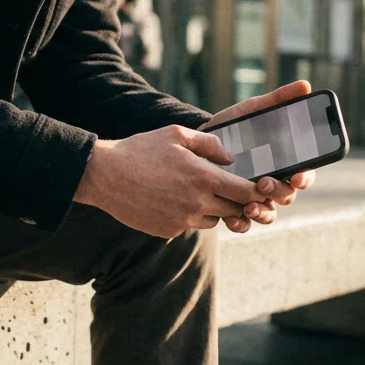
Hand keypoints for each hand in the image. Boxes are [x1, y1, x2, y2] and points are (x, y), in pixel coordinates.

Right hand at [74, 125, 283, 238]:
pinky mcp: (168, 231)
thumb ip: (209, 143)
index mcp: (202, 177)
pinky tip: (171, 199)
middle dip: (236, 201)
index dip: (257, 192)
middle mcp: (196, 203)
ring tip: (194, 191)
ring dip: (212, 209)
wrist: (105, 176)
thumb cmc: (140, 150)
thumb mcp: (176, 134)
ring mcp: (182, 220)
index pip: (245, 192)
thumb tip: (230, 157)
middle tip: (230, 190)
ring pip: (213, 220)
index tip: (260, 188)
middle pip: (234, 210)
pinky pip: (190, 225)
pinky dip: (189, 215)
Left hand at [200, 80, 317, 232]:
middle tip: (263, 184)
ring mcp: (255, 197)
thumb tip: (305, 86)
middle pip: (287, 195)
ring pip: (268, 213)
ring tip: (249, 207)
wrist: (197, 143)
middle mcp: (273, 182)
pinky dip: (241, 223)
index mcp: (284, 162)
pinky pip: (244, 222)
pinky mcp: (235, 207)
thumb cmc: (234, 127)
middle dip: (278, 192)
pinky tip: (233, 219)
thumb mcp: (253, 110)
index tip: (298, 176)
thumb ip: (278, 100)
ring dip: (262, 213)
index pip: (305, 173)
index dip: (305, 177)